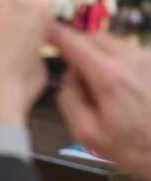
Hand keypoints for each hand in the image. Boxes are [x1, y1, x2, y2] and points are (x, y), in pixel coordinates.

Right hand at [52, 25, 150, 179]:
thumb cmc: (136, 149)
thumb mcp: (87, 135)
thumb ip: (68, 99)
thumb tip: (69, 75)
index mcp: (109, 76)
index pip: (72, 41)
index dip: (52, 33)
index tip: (41, 31)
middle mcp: (131, 59)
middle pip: (93, 37)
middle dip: (79, 48)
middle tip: (79, 77)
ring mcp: (149, 59)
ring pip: (114, 44)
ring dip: (102, 56)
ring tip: (107, 88)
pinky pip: (132, 53)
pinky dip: (121, 62)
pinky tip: (127, 89)